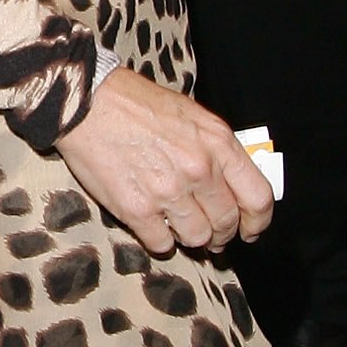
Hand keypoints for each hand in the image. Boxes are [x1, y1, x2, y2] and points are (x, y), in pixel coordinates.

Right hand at [56, 68, 273, 256]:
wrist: (89, 103)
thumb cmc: (137, 104)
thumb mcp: (192, 115)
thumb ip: (216, 149)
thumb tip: (230, 183)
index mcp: (218, 143)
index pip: (258, 197)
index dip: (257, 222)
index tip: (250, 230)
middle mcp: (199, 170)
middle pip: (227, 222)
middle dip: (221, 234)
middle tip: (211, 234)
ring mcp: (169, 192)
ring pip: (197, 238)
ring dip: (190, 237)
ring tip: (178, 227)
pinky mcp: (137, 209)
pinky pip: (161, 244)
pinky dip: (159, 240)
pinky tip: (152, 225)